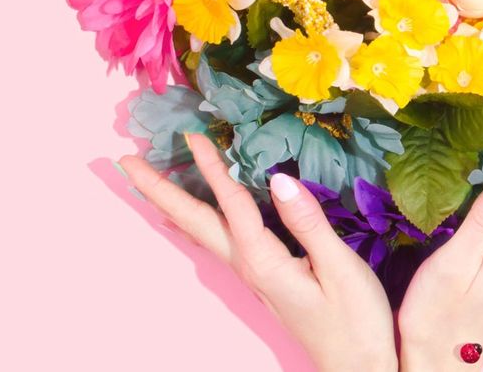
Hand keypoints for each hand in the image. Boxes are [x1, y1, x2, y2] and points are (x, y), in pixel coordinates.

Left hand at [119, 133, 397, 371]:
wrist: (355, 366)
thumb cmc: (355, 319)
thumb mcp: (339, 268)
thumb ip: (308, 223)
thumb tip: (278, 179)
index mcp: (264, 260)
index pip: (230, 204)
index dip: (211, 166)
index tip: (191, 134)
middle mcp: (248, 266)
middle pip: (194, 222)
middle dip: (159, 190)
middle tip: (127, 160)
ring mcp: (252, 274)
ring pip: (200, 232)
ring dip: (170, 204)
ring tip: (146, 184)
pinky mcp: (262, 277)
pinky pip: (215, 242)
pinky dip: (193, 224)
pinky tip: (186, 222)